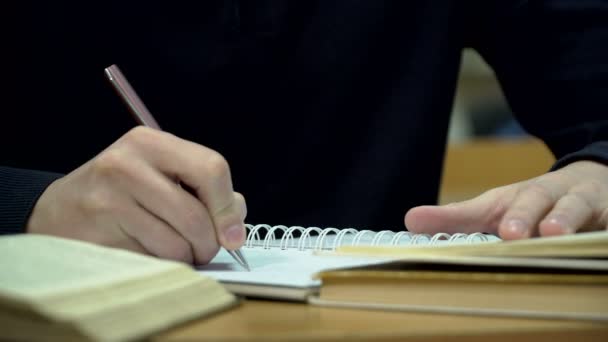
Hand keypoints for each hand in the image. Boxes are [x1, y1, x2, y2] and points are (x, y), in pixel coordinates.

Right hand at [26, 126, 246, 263]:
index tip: (233, 233)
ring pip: (176, 245)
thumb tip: (236, 222)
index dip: (228, 207)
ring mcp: (108, 201)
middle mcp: (126, 166)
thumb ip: (202, 189)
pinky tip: (147, 252)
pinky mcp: (97, 235)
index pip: (212, 169)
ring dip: (186, 258)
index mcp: (149, 142)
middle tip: (204, 249)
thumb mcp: (159, 173)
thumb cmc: (120, 192)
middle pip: (196, 216)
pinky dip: (160, 266)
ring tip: (175, 250)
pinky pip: (152, 262)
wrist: (59, 211)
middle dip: (209, 243)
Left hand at [405, 160, 607, 239]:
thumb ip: (456, 218)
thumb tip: (409, 221)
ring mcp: (588, 205)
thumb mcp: (496, 207)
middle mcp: (555, 195)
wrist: (592, 182)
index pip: (505, 203)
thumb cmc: (534, 203)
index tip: (487, 228)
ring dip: (569, 219)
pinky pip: (607, 227)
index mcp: (523, 196)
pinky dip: (603, 233)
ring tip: (556, 234)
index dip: (496, 216)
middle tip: (514, 232)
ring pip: (581, 207)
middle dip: (528, 214)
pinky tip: (599, 243)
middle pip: (544, 199)